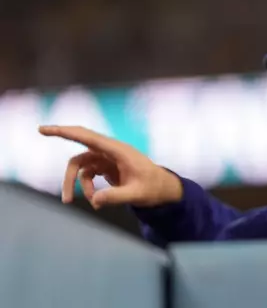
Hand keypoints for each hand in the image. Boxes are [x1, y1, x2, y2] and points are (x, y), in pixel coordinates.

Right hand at [38, 125, 182, 208]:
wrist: (163, 189)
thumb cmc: (154, 188)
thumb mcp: (137, 195)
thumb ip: (116, 197)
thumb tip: (94, 201)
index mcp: (118, 151)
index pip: (88, 138)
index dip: (66, 132)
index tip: (45, 128)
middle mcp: (111, 151)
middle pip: (80, 149)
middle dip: (61, 143)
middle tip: (40, 133)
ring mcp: (108, 159)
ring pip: (81, 166)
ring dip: (74, 183)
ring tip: (72, 201)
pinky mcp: (107, 167)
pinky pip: (87, 174)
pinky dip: (85, 187)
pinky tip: (95, 199)